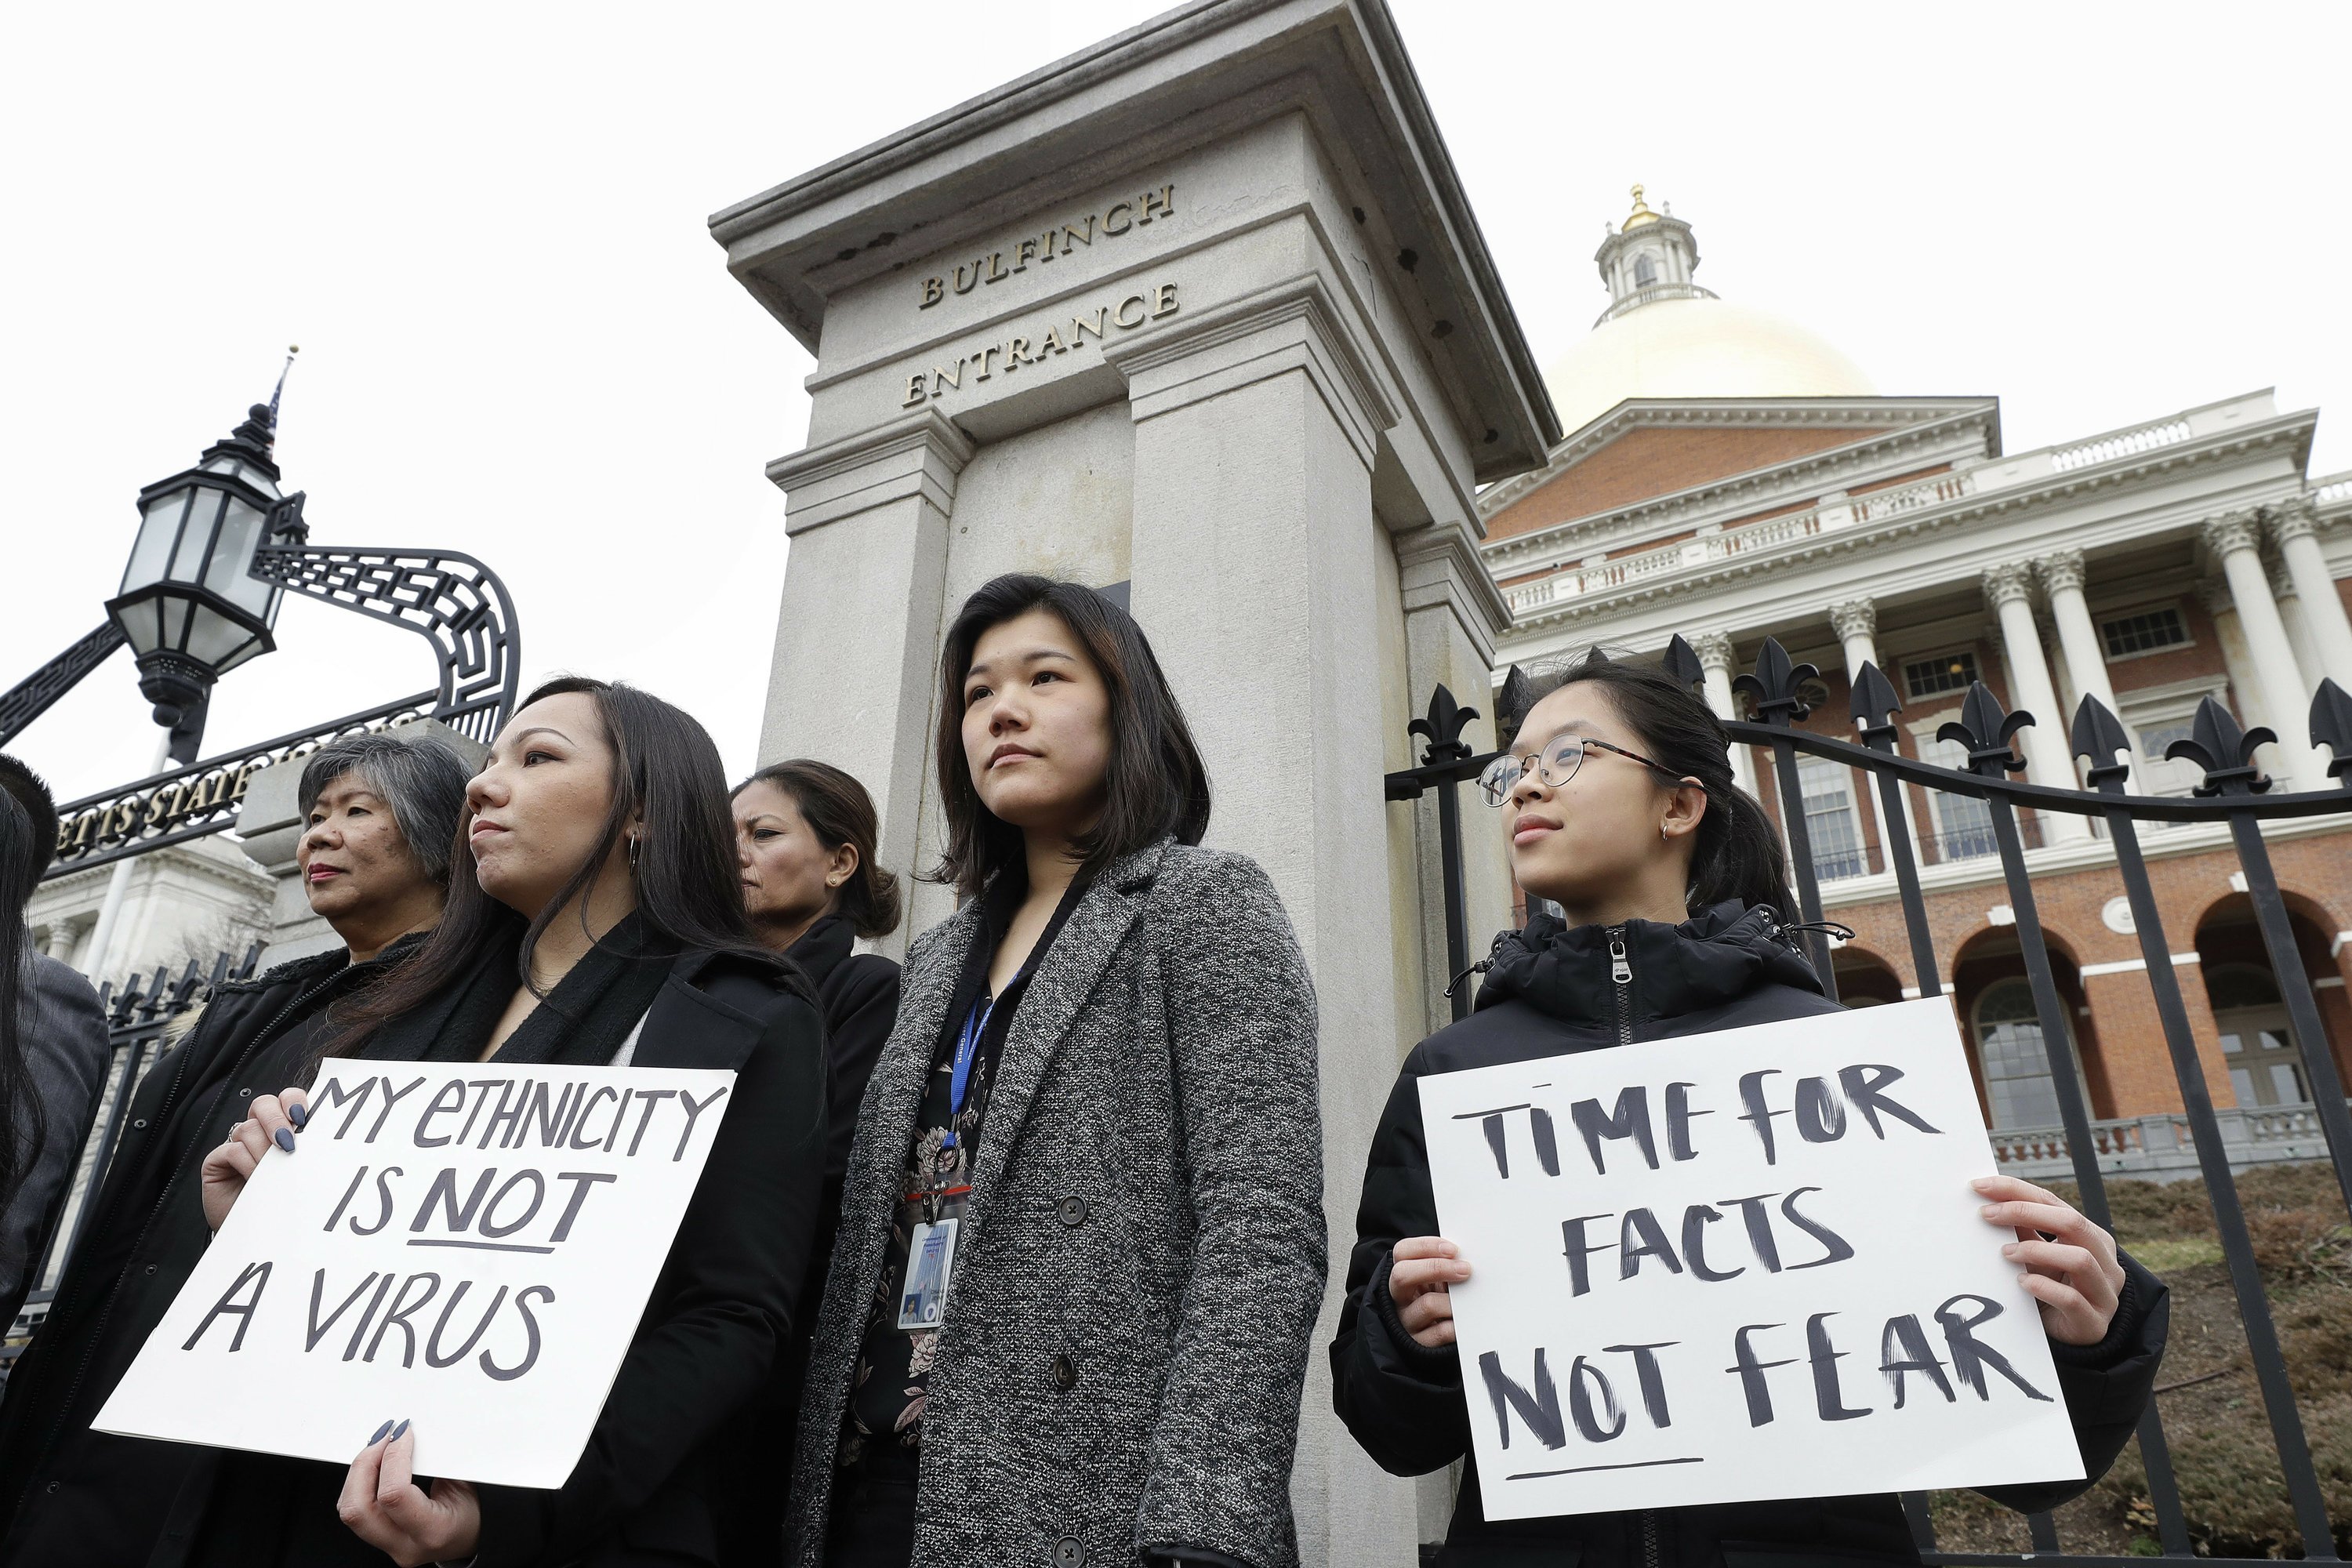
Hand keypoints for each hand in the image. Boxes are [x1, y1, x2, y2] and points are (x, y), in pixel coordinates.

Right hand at [199, 1087, 308, 1231]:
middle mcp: (259, 1131)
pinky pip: (232, 1150)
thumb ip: (308, 1150)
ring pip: (249, 1128)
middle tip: (287, 1143)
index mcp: (283, 1127)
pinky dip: (248, 1164)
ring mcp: (236, 1144)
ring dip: (264, 1152)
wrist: (260, 1232)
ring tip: (272, 1174)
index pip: (287, 1099)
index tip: (303, 1118)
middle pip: (264, 1104)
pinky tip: (256, 1180)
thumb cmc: (284, 1199)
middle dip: (276, 1119)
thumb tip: (327, 1137)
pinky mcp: (217, 1160)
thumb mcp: (301, 1170)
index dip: (294, 1101)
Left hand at [338, 1421, 480, 1567]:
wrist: (468, 1540)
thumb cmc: (471, 1513)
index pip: (394, 1494)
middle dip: (364, 1464)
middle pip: (357, 1508)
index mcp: (432, 1532)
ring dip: (358, 1472)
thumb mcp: (464, 1485)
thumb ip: (437, 1462)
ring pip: (348, 1509)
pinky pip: (353, 1509)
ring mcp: (386, 1546)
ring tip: (378, 1449)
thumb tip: (411, 1434)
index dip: (394, 1457)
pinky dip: (359, 1482)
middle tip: (383, 1439)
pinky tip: (375, 1466)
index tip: (403, 1434)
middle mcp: (403, 1545)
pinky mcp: (376, 1538)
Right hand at [1388, 1236, 1470, 1348]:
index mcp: (1402, 1275)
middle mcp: (1399, 1297)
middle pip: (1403, 1274)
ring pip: (1427, 1304)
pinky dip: (1456, 1325)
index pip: (1402, 1252)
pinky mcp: (1419, 1344)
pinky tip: (1465, 1321)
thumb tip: (1464, 1257)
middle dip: (1436, 1268)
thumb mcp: (1434, 1283)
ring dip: (1453, 1301)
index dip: (1426, 1246)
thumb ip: (1443, 1267)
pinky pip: (1440, 1332)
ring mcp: (1406, 1321)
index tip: (1452, 1250)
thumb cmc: (1437, 1302)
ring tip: (1469, 1301)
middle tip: (1465, 1270)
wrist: (1433, 1340)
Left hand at [1973, 1174, 2125, 1345]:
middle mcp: (2105, 1260)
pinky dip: (2044, 1287)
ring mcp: (2104, 1292)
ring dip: (2036, 1251)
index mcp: (2091, 1236)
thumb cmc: (2052, 1288)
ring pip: (2080, 1259)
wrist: (2068, 1336)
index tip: (1981, 1187)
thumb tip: (1990, 1200)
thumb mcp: (2038, 1255)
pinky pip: (2072, 1300)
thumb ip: (2023, 1229)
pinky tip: (2022, 1283)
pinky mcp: (2094, 1323)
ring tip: (2005, 1253)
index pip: (2054, 1202)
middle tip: (1987, 1215)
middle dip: (2025, 1212)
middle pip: (2073, 1223)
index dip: (2017, 1191)